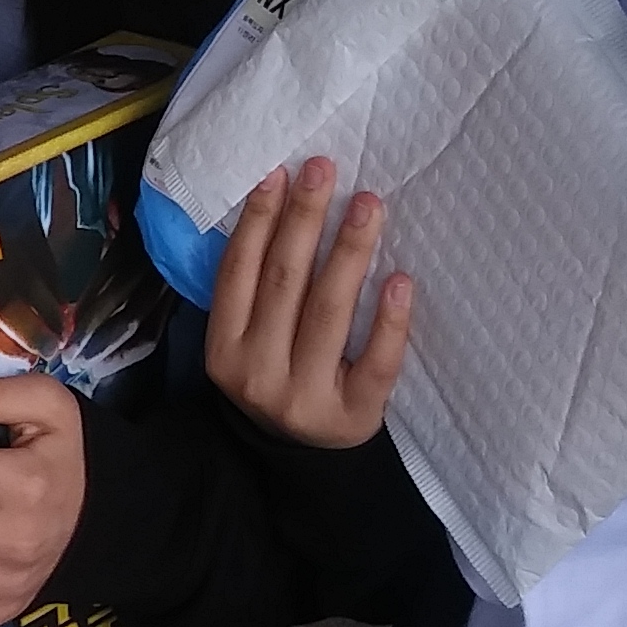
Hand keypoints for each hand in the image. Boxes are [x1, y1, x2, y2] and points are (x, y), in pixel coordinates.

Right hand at [206, 157, 415, 449]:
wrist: (303, 457)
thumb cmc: (279, 375)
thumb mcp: (249, 340)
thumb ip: (258, 289)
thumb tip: (287, 202)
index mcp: (224, 347)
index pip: (238, 272)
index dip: (258, 219)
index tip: (281, 172)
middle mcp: (257, 372)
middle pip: (284, 282)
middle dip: (305, 220)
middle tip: (325, 169)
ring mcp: (304, 397)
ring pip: (328, 312)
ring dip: (349, 251)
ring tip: (369, 203)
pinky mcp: (353, 416)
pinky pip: (374, 362)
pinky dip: (389, 321)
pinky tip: (402, 279)